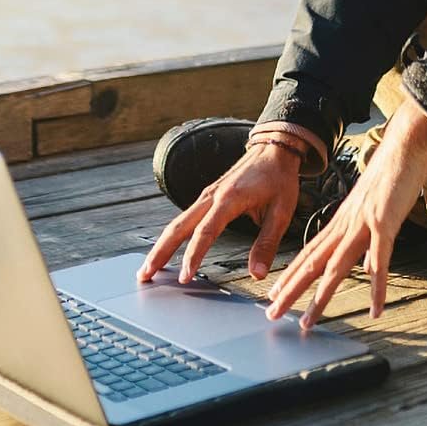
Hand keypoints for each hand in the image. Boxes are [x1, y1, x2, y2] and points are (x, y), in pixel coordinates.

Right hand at [136, 141, 304, 284]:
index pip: (205, 231)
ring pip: (177, 222)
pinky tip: (166, 250)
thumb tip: (257, 274)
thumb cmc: (279, 178)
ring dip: (161, 245)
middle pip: (179, 226)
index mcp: (230, 198)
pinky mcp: (208, 196)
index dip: (193, 255)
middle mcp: (212, 195)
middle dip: (160, 252)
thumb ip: (267, 243)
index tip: (185, 277)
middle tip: (144, 276)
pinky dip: (172, 236)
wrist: (274, 148)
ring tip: (148, 269)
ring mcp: (207, 195)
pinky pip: (185, 218)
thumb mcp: (282, 211)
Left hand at [265, 96, 426, 329]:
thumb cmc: (391, 173)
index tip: (275, 295)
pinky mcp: (385, 222)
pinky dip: (377, 287)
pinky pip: (380, 261)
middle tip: (272, 314)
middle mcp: (347, 224)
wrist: (405, 143)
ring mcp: (364, 223)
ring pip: (337, 266)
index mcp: (342, 220)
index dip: (292, 275)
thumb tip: (365, 263)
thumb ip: (365, 234)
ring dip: (321, 297)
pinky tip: (375, 309)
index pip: (310, 252)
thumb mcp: (372, 205)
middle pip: (314, 262)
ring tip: (307, 322)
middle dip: (291, 290)